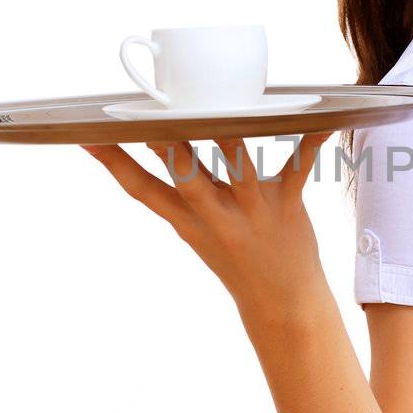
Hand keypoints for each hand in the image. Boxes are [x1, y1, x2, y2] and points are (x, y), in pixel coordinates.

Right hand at [80, 132, 334, 318]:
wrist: (280, 302)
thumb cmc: (236, 256)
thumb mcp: (196, 229)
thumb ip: (181, 189)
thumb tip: (158, 142)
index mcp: (187, 219)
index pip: (142, 190)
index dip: (114, 164)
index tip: (88, 138)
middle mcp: (215, 215)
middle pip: (185, 176)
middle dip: (168, 147)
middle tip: (151, 117)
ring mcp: (251, 210)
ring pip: (237, 168)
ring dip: (229, 140)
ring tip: (222, 110)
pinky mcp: (286, 205)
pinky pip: (299, 167)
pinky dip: (313, 142)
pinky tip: (325, 119)